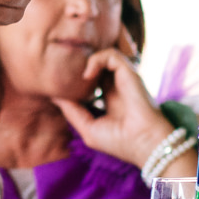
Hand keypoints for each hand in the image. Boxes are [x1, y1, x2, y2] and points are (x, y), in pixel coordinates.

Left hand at [56, 28, 173, 168]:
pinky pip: (110, 54)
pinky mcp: (129, 73)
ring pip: (103, 56)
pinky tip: (87, 75)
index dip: (74, 79)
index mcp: (108, 99)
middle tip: (64, 72)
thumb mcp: (87, 127)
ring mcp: (123, 79)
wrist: (146, 144)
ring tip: (77, 75)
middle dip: (78, 64)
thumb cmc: (119, 141)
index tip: (58, 82)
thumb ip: (71, 110)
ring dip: (86, 60)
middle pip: (96, 65)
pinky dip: (95, 60)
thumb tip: (53, 95)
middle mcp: (116, 86)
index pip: (89, 80)